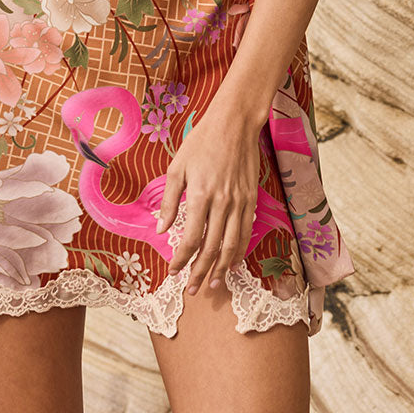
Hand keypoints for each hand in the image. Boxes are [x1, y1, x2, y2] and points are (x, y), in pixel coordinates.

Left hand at [155, 101, 262, 295]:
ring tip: (213, 283)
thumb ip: (169, 201)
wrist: (235, 123)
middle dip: (201, 271)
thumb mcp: (177, 167)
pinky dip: (240, 250)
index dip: (182, 259)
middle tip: (193, 289)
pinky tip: (233, 261)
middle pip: (212, 247)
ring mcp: (240, 202)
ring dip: (222, 267)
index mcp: (201, 195)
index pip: (191, 238)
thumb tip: (161, 229)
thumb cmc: (201, 141)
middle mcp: (223, 202)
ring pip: (232, 244)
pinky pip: (246, 231)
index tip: (173, 271)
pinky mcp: (252, 198)